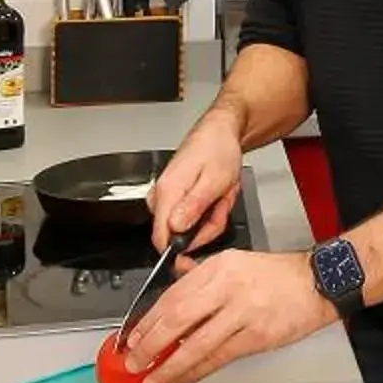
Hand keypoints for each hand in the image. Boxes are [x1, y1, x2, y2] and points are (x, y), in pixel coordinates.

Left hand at [128, 248, 330, 382]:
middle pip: (178, 318)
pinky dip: (197, 371)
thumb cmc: (277, 275)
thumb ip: (201, 272)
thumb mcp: (236, 261)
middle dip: (151, 345)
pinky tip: (183, 379)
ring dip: (170, 366)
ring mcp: (242, 312)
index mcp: (218, 267)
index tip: (132, 338)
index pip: (173, 296)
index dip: (148, 321)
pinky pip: (218, 357)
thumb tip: (174, 278)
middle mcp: (227, 287)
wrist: (318, 282)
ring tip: (153, 381)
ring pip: (196, 344)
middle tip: (134, 363)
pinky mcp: (256, 336)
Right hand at [148, 112, 243, 249]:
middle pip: (177, 235)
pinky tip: (215, 196)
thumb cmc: (218, 150)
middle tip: (221, 207)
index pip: (160, 238)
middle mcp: (161, 195)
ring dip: (210, 218)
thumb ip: (193, 207)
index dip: (182, 250)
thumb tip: (175, 229)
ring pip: (186, 228)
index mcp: (168, 192)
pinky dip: (208, 211)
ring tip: (220, 196)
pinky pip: (189, 218)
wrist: (220, 132)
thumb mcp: (214, 181)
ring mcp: (166, 196)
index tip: (202, 244)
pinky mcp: (173, 196)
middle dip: (206, 228)